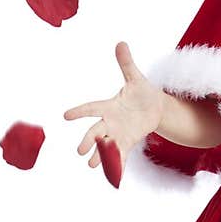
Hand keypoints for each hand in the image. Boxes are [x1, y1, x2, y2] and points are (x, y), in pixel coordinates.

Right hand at [63, 41, 165, 177]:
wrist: (155, 108)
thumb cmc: (142, 91)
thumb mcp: (136, 78)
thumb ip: (126, 64)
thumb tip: (121, 43)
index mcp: (109, 105)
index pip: (92, 108)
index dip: (79, 111)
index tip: (66, 116)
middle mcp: (110, 122)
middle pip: (96, 131)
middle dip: (89, 140)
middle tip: (80, 150)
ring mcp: (118, 134)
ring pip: (106, 146)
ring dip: (99, 156)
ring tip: (92, 166)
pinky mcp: (127, 143)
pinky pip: (120, 155)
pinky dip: (117, 165)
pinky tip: (114, 178)